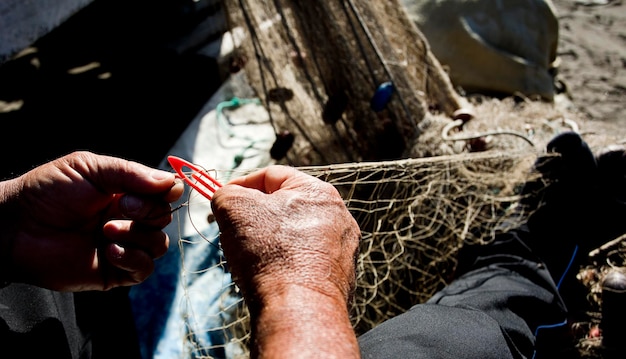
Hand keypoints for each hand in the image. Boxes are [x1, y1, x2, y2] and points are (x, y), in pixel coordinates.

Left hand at [0, 151, 183, 291]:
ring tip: (106, 231)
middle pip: (165, 218)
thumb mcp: (91, 168)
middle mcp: (128, 219)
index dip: (166, 192)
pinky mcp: (114, 272)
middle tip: (121, 207)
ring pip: (159, 244)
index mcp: (127, 192)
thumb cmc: (49, 191)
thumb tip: (173, 182)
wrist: (16, 227)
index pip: (166, 193)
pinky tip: (110, 250)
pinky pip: (144, 270)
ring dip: (138, 236)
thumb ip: (133, 172)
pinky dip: (134, 259)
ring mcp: (123, 246)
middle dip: (148, 212)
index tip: (154, 190)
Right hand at [211, 165, 360, 357]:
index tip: (222, 200)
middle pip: (285, 206)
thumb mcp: (234, 208)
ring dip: (269, 241)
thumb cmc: (270, 253)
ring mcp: (342, 248)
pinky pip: (305, 260)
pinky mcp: (339, 276)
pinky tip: (269, 276)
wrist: (299, 309)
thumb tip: (225, 197)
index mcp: (318, 191)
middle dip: (254, 216)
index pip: (272, 175)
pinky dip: (285, 263)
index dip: (241, 184)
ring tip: (250, 257)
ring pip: (294, 234)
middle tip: (232, 231)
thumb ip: (226, 194)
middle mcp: (338, 215)